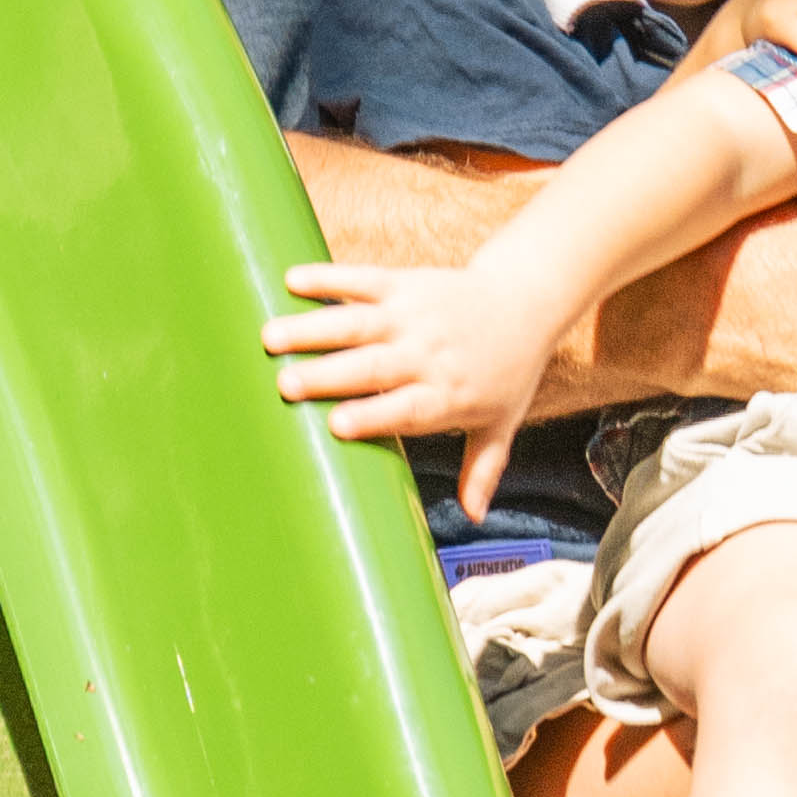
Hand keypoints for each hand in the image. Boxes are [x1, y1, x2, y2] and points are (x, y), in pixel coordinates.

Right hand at [262, 261, 537, 519]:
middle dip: (329, 375)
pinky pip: (362, 279)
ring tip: (270, 337)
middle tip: (285, 385)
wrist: (526, 301)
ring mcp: (415, 315)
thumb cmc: (508, 371)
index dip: (373, 415)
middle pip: (374, 366)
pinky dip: (327, 279)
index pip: (409, 408)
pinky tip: (290, 280)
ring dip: (313, 328)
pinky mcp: (405, 283)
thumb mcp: (500, 423)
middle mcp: (429, 354)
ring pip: (358, 322)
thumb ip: (482, 469)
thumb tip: (474, 517)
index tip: (335, 426)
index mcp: (449, 395)